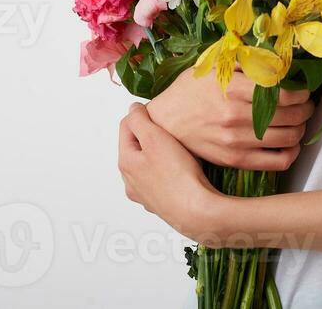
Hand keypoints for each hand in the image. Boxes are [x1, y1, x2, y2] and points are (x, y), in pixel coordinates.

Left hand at [118, 103, 219, 239]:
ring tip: (179, 150)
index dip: (142, 114)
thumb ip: (139, 120)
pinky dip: (169, 171)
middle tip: (171, 131)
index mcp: (125, 163)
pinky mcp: (162, 205)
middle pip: (137, 147)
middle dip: (151, 135)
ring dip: (160, 154)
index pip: (125, 127)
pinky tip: (183, 170)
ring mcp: (146, 196)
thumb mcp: (155, 137)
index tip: (160, 112)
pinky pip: (161, 180)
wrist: (196, 212)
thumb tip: (133, 109)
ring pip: (149, 165)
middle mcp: (131, 182)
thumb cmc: (177, 175)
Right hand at [146, 67, 313, 170]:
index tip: (303, 90)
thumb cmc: (188, 92)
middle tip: (306, 105)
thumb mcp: (213, 66)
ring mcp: (236, 141)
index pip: (284, 93)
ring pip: (289, 138)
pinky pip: (277, 162)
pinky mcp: (235, 160)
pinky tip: (290, 144)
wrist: (164, 123)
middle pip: (291, 115)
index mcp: (232, 88)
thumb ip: (245, 61)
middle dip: (306, 109)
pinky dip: (292, 153)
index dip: (301, 92)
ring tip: (299, 121)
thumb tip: (277, 62)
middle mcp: (236, 116)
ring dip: (301, 129)